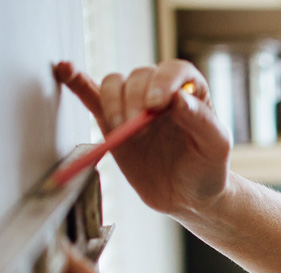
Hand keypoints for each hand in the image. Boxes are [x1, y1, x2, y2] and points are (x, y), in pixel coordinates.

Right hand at [53, 60, 231, 216]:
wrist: (187, 196)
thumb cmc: (207, 169)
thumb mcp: (215, 147)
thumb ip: (201, 121)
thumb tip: (177, 98)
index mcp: (190, 90)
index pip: (174, 70)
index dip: (162, 82)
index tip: (155, 105)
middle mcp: (160, 90)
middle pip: (139, 76)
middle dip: (134, 99)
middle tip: (137, 127)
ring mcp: (134, 104)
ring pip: (114, 84)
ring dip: (112, 102)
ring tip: (122, 130)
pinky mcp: (112, 121)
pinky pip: (91, 95)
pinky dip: (77, 82)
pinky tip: (65, 69)